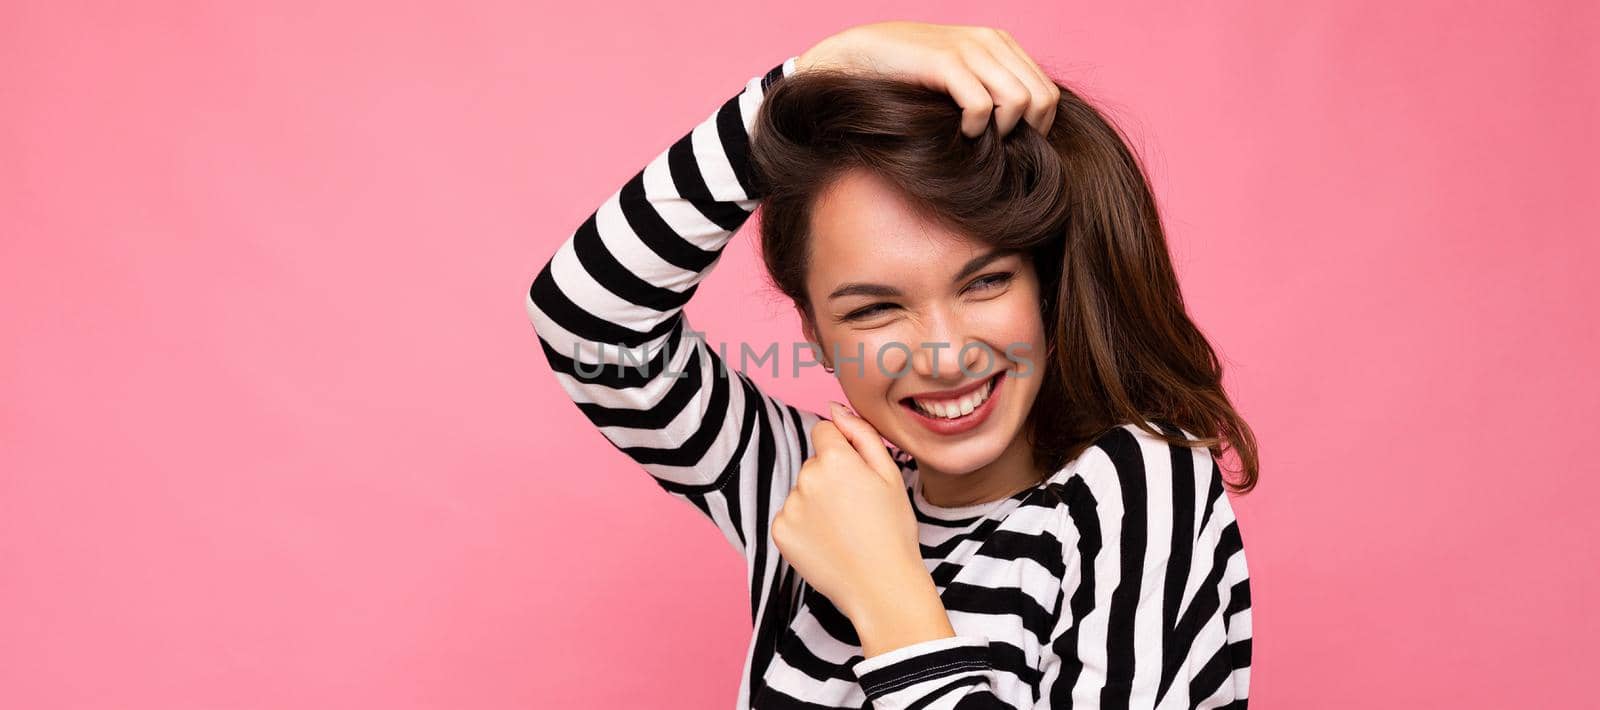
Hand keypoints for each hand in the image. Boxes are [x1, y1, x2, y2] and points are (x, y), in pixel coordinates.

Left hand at [771, 401, 928, 623]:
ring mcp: (790, 506)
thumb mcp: (889, 475)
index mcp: (834, 458)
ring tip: (845, 530)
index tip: (858, 478)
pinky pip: (790, 517)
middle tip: (858, 511)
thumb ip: (861, 434)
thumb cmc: (893, 530)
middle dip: (831, 479)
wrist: (882, 587)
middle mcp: (806, 477)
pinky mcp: (779, 532)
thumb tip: (835, 407)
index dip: (844, 452)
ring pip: (803, 492)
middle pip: (814, 464)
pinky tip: (828, 543)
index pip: (825, 432)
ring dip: (817, 503)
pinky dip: (805, 527)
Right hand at [795, 21, 1060, 137]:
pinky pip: (981, 104)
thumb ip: (990, 89)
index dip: (1039, 127)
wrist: (857, 56)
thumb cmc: (906, 76)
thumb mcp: (958, 76)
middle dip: (1026, 132)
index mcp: (1000, 43)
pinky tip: (960, 133)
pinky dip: (975, 127)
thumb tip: (1022, 130)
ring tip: (977, 139)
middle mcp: (991, 42)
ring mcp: (969, 49)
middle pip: (1041, 99)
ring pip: (1019, 102)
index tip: (1013, 146)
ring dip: (1002, 131)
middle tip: (998, 148)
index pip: (1047, 91)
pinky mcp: (945, 63)